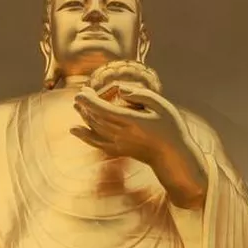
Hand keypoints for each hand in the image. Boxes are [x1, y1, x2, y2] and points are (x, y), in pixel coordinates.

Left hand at [72, 85, 207, 208]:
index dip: (90, 101)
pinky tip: (74, 129)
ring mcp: (119, 144)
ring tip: (76, 104)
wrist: (172, 157)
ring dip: (84, 115)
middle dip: (85, 104)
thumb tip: (120, 89)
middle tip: (81, 92)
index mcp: (132, 121)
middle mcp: (122, 134)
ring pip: (95, 128)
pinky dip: (84, 135)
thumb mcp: (161, 106)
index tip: (81, 92)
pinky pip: (96, 143)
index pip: (104, 110)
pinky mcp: (119, 150)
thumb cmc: (170, 128)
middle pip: (96, 117)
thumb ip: (141, 95)